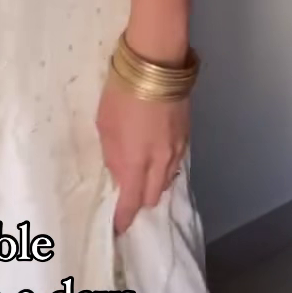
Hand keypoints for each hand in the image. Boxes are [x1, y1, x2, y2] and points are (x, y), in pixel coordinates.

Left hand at [95, 72, 189, 234]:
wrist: (156, 65)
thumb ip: (113, 155)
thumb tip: (119, 173)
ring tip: (142, 177)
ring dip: (154, 184)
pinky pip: (176, 164)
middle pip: (153, 197)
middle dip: (140, 202)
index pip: (132, 203)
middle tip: (128, 198)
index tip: (117, 227)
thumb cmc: (121, 93)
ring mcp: (178, 150)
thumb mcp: (104, 125)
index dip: (124, 218)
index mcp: (136, 162)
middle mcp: (161, 163)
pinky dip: (165, 168)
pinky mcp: (187, 136)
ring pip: (167, 181)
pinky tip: (156, 159)